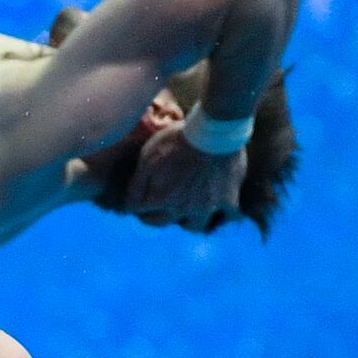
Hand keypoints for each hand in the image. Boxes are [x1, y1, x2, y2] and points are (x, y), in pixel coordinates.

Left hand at [127, 123, 247, 230]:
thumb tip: (129, 205)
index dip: (134, 205)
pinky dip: (221, 215)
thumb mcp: (148, 157)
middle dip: (153, 216)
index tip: (135, 201)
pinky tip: (218, 208)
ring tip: (185, 211)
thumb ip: (136, 185)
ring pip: (194, 226)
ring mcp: (207, 207)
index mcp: (160, 199)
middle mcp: (182, 209)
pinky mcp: (228, 200)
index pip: (138, 211)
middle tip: (154, 208)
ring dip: (186, 221)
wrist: (215, 132)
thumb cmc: (177, 141)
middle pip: (162, 222)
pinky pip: (225, 217)